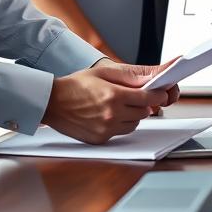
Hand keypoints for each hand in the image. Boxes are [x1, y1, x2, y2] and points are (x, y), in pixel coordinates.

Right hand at [43, 64, 178, 143]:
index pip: (149, 98)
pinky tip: (108, 115)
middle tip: (132, 96)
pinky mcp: (100, 139)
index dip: (157, 94)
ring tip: (117, 105)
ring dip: (132, 115)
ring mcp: (106, 129)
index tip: (160, 92)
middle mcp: (112, 115)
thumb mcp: (104, 72)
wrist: (51, 102)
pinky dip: (120, 125)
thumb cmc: (76, 85)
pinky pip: (121, 133)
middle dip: (143, 104)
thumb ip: (130, 77)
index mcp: (114, 96)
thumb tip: (151, 80)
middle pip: (144, 112)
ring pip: (135, 124)